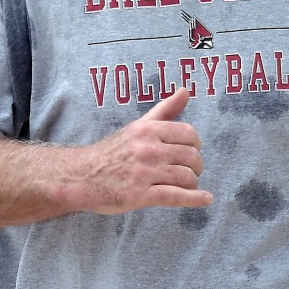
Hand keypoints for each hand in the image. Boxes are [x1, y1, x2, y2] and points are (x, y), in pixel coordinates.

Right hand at [74, 86, 212, 214]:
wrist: (81, 176)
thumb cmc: (113, 151)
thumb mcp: (138, 127)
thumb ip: (165, 110)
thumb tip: (186, 90)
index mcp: (147, 129)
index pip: (188, 134)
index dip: (196, 145)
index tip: (192, 152)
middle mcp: (146, 149)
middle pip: (191, 156)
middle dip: (196, 166)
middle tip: (190, 171)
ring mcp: (143, 172)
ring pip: (186, 176)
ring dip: (193, 183)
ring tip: (188, 185)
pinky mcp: (140, 195)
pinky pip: (175, 196)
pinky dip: (195, 198)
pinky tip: (206, 199)